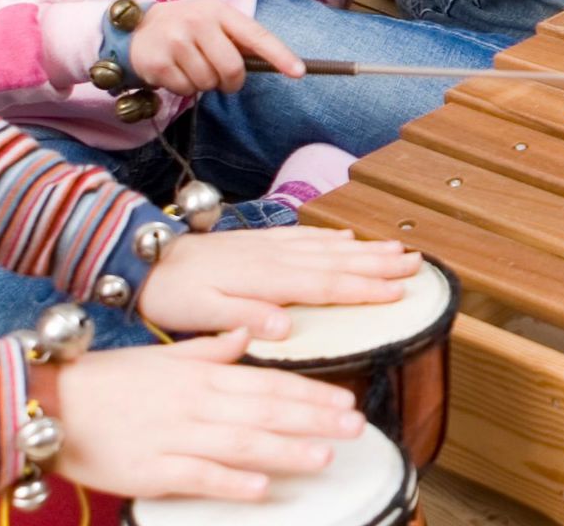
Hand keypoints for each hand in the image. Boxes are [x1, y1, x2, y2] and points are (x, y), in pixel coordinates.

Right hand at [48, 331, 366, 500]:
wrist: (47, 402)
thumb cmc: (107, 382)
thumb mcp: (164, 357)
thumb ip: (210, 348)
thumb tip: (247, 332)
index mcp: (200, 375)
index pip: (268, 383)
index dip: (310, 394)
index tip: (346, 403)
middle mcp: (194, 403)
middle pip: (264, 412)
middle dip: (313, 420)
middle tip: (354, 428)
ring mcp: (173, 437)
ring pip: (239, 444)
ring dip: (284, 451)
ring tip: (322, 458)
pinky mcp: (151, 470)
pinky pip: (197, 476)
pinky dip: (229, 483)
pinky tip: (260, 489)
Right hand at [132, 0, 299, 95]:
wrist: (138, 29)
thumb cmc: (187, 29)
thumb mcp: (213, 22)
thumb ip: (240, 40)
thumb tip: (276, 63)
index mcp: (219, 11)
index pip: (256, 34)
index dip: (279, 55)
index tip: (298, 72)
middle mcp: (198, 21)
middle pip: (232, 68)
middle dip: (231, 82)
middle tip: (221, 78)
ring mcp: (175, 40)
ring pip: (208, 83)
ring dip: (204, 84)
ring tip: (191, 67)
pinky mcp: (157, 61)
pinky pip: (185, 90)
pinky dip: (184, 88)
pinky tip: (175, 72)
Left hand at [137, 227, 429, 335]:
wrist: (147, 260)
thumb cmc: (173, 292)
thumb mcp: (203, 314)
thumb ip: (246, 317)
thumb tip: (284, 326)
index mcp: (266, 280)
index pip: (326, 285)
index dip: (365, 288)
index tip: (399, 291)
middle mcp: (275, 258)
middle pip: (338, 261)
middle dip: (380, 263)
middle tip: (417, 263)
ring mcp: (270, 247)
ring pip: (328, 247)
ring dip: (365, 249)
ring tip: (398, 248)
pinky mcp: (260, 242)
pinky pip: (306, 237)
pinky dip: (331, 237)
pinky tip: (348, 238)